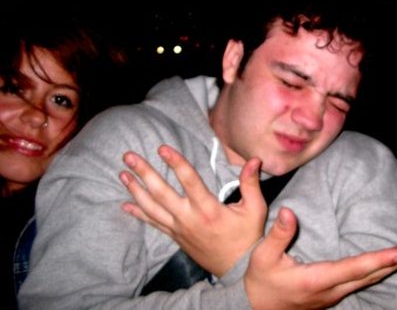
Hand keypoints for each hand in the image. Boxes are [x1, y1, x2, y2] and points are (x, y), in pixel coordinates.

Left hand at [120, 145, 266, 276]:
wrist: (236, 267)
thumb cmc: (247, 235)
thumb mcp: (255, 208)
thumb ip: (251, 183)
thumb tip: (254, 159)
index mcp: (208, 209)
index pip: (188, 180)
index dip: (175, 162)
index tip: (162, 148)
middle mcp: (189, 218)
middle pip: (160, 192)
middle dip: (143, 172)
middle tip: (129, 156)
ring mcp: (179, 228)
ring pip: (151, 208)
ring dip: (135, 190)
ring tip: (122, 174)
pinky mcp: (175, 236)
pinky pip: (153, 223)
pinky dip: (138, 213)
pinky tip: (125, 205)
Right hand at [245, 208, 396, 309]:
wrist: (254, 308)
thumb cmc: (259, 282)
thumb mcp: (263, 257)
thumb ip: (279, 234)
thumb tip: (289, 212)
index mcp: (316, 280)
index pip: (355, 268)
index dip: (380, 259)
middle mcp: (329, 291)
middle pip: (369, 277)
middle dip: (395, 264)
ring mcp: (331, 297)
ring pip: (366, 282)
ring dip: (389, 269)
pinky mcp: (330, 296)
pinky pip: (359, 284)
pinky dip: (376, 273)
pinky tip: (384, 267)